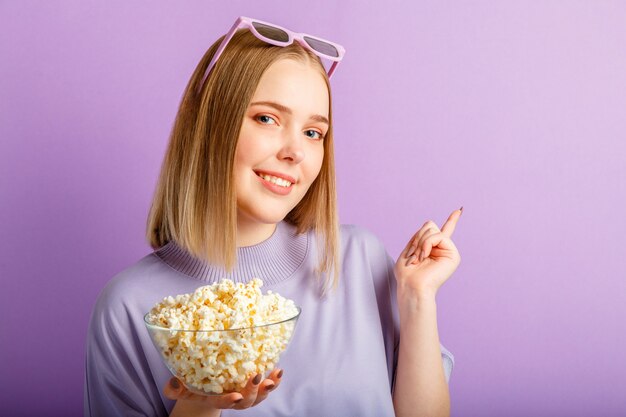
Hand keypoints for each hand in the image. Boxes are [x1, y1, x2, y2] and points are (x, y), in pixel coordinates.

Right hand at [164, 368, 283, 414]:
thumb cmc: (192, 386)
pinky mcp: (253, 385)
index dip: (228, 400)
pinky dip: (274, 380)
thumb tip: (173, 381)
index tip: (235, 396)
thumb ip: (174, 388)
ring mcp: (244, 393)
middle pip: (245, 401)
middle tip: (256, 377)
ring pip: (258, 396)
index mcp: (213, 398)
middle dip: (252, 391)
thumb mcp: (179, 388)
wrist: (205, 389)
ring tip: (275, 376)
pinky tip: (279, 371)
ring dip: (268, 387)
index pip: (221, 402)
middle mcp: (232, 398)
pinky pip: (266, 386)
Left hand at [394, 208, 462, 296]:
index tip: (459, 210)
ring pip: (432, 230)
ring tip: (418, 259)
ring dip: (420, 243)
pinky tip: (424, 256)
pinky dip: (427, 244)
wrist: (412, 287)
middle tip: (414, 255)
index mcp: (432, 249)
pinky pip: (437, 236)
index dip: (452, 220)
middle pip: (430, 225)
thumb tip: (431, 223)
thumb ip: (420, 236)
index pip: (442, 231)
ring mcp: (449, 251)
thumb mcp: (410, 249)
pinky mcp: (454, 255)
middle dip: (417, 238)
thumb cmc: (407, 274)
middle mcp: (442, 249)